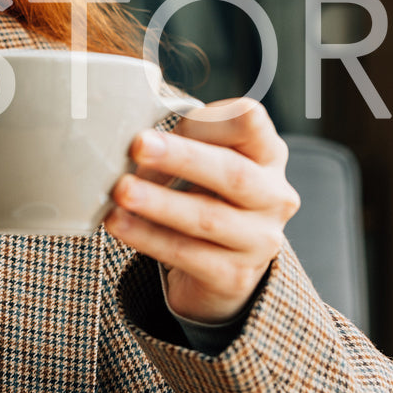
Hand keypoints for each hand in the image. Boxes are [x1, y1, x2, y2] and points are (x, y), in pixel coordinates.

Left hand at [105, 99, 299, 323]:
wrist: (224, 267)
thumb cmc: (207, 195)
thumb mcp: (204, 159)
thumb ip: (182, 140)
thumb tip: (130, 136)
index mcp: (268, 155)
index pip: (252, 123)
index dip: (215, 118)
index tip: (178, 116)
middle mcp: (273, 197)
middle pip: (232, 173)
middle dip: (182, 157)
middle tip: (138, 145)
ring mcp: (258, 241)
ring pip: (208, 218)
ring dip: (160, 202)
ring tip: (122, 190)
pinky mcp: (232, 276)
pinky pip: (186, 253)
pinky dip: (148, 237)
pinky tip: (119, 222)